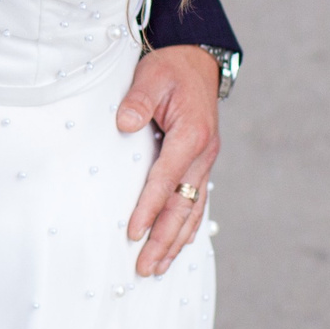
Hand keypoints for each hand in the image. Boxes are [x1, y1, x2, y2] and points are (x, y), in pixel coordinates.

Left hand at [117, 45, 220, 277]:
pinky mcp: (201, 164)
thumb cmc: (169, 69)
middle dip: (164, 239)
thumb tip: (124, 124)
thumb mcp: (151, 77)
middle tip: (145, 268)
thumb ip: (137, 101)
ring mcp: (205, 162)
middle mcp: (203, 154)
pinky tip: (180, 245)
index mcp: (191, 135)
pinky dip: (189, 226)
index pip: (165, 180)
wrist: (197, 60)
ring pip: (193, 210)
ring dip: (176, 241)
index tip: (133, 233)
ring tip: (159, 268)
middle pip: (182, 206)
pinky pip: (197, 202)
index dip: (149, 208)